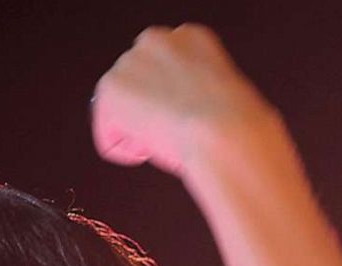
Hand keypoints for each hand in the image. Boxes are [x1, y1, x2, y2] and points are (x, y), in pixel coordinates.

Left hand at [90, 24, 279, 176]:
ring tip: (168, 136)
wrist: (222, 130)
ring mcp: (130, 60)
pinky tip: (153, 146)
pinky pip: (109, 137)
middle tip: (173, 131)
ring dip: (139, 131)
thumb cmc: (232, 127)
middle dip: (147, 112)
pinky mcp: (109, 87)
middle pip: (137, 85)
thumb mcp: (217, 97)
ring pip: (121, 111)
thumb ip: (190, 93)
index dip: (171, 103)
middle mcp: (157, 40)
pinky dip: (127, 152)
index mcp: (191, 37)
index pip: (163, 69)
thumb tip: (173, 115)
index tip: (184, 118)